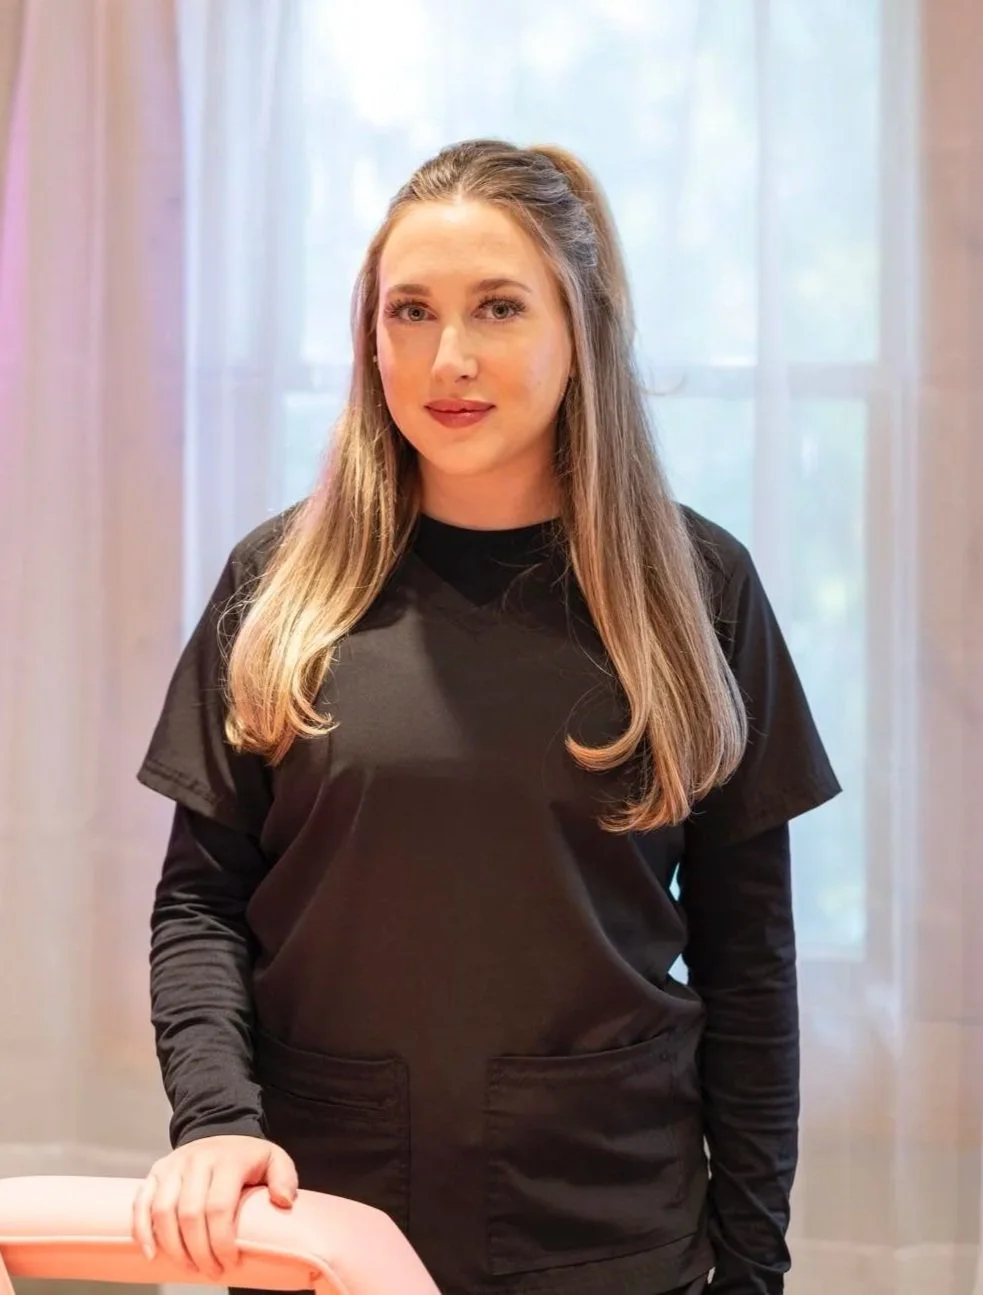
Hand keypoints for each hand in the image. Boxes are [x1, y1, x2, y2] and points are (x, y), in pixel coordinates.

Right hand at [132, 1134, 298, 1279]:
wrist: (219, 1129)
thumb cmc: (247, 1156)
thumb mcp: (274, 1159)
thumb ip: (285, 1177)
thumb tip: (284, 1202)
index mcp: (227, 1160)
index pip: (219, 1207)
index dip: (221, 1242)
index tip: (230, 1262)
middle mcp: (197, 1160)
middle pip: (189, 1214)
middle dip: (198, 1251)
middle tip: (211, 1272)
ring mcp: (173, 1165)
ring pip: (163, 1211)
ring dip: (173, 1247)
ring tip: (188, 1267)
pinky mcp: (156, 1171)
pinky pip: (141, 1203)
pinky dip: (142, 1231)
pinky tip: (152, 1254)